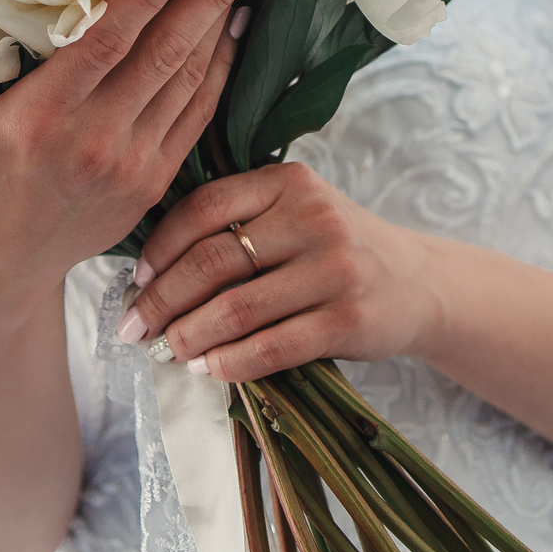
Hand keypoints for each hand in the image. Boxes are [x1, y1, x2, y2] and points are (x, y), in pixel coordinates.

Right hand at [0, 0, 273, 309]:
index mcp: (42, 119)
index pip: (109, 41)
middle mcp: (94, 141)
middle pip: (165, 53)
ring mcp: (130, 166)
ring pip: (190, 82)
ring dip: (223, 26)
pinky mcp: (151, 184)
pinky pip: (196, 118)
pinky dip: (221, 72)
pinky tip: (233, 32)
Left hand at [116, 162, 443, 381]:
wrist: (418, 283)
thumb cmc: (335, 249)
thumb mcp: (297, 212)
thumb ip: (239, 220)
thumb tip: (151, 271)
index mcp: (290, 182)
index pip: (205, 207)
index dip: (160, 247)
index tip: (137, 280)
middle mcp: (315, 218)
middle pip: (213, 262)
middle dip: (163, 301)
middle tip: (134, 328)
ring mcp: (336, 269)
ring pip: (237, 309)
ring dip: (189, 337)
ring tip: (167, 352)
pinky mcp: (350, 320)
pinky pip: (272, 347)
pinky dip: (230, 363)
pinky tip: (208, 369)